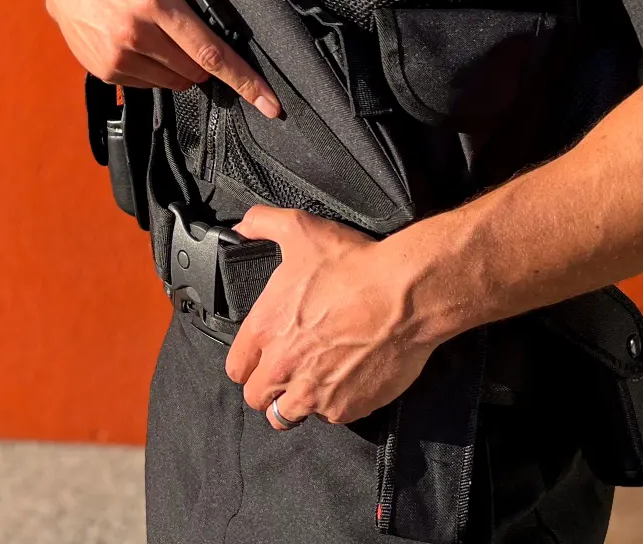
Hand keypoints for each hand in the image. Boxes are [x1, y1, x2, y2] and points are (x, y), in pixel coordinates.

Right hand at [44, 0, 280, 117]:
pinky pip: (150, 86)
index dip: (244, 80)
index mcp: (156, 2)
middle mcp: (136, 33)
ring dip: (183, 69)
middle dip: (206, 62)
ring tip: (168, 39)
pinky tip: (148, 48)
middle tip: (195, 35)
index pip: (210, 51)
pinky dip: (158, 73)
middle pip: (195, 70)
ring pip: (174, 82)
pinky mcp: (106, 71)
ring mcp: (119, 56)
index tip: (270, 103)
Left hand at [226, 206, 441, 427]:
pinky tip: (343, 382)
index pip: (236, 368)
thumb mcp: (300, 229)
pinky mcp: (344, 408)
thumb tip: (241, 227)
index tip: (262, 358)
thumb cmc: (355, 265)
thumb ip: (262, 224)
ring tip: (310, 386)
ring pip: (285, 416)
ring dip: (294, 404)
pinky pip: (327, 419)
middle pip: (256, 398)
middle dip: (268, 388)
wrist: (405, 296)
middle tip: (287, 373)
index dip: (249, 363)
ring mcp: (312, 393)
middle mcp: (282, 367)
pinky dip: (332, 406)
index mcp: (264, 330)